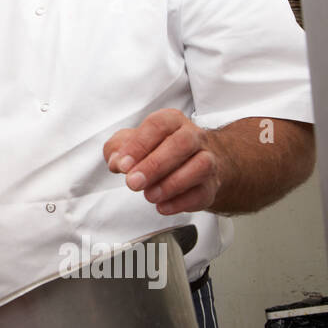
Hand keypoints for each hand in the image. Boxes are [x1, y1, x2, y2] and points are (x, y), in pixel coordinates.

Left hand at [103, 108, 225, 214]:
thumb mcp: (130, 142)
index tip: (123, 165)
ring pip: (200, 166)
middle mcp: (193, 136)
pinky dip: (181, 202)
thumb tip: (117, 162)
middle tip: (133, 183)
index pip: (157, 125)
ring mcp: (207, 160)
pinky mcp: (210, 185)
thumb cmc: (156, 149)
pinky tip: (163, 206)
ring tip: (149, 196)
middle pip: (181, 143)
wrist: (191, 163)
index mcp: (171, 120)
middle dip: (154, 165)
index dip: (138, 145)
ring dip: (171, 184)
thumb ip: (117, 148)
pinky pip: (202, 192)